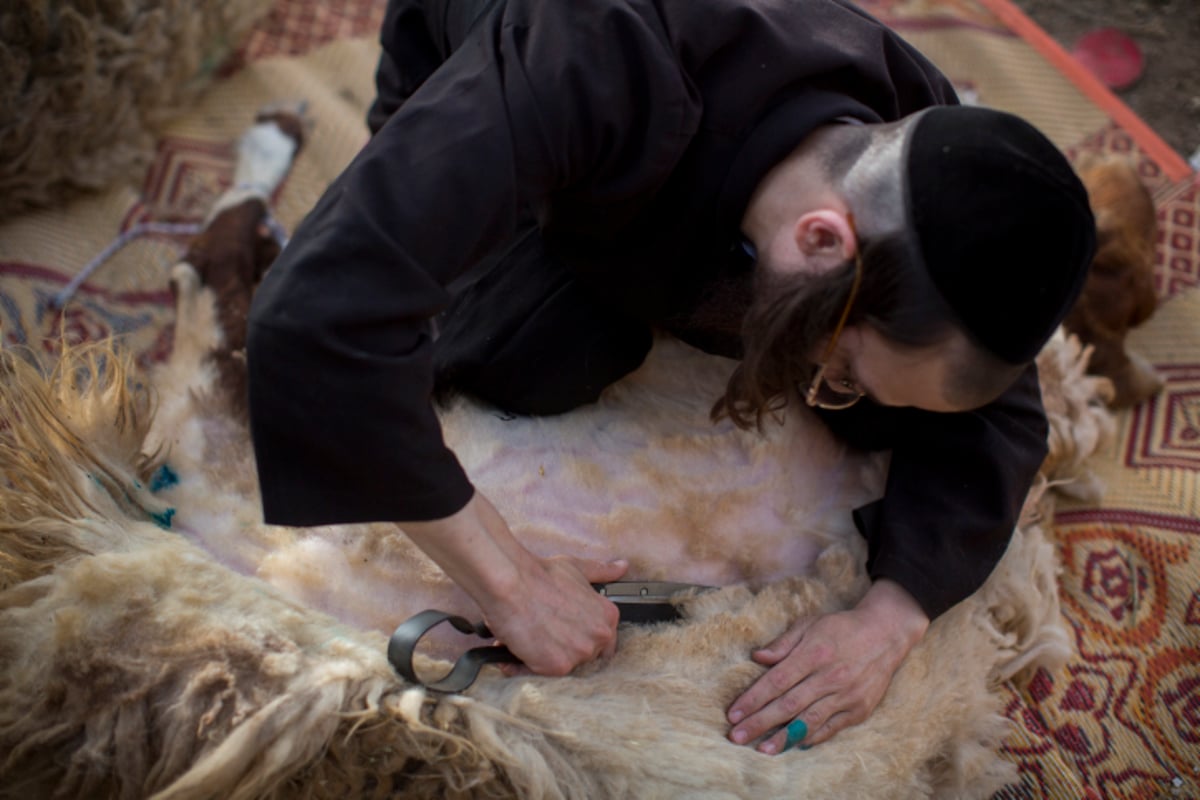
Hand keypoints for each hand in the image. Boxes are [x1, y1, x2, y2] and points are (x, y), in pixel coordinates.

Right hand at [400, 491, 627, 675]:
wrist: (512, 583)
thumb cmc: (540, 575)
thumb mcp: (577, 569)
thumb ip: (601, 571)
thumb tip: (621, 566)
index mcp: (607, 616)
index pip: (604, 643)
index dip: (581, 640)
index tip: (565, 636)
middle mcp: (599, 637)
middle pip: (584, 657)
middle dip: (563, 650)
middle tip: (542, 634)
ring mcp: (579, 654)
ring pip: (562, 667)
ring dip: (543, 658)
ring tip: (526, 638)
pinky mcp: (557, 667)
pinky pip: (540, 674)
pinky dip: (523, 666)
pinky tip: (514, 648)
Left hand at [726, 579, 928, 752]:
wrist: (886, 634)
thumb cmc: (841, 628)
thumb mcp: (810, 625)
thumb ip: (783, 643)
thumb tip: (757, 657)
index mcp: (813, 653)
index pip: (776, 681)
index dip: (753, 699)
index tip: (733, 714)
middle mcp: (829, 677)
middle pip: (788, 704)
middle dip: (760, 722)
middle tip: (737, 737)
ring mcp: (846, 695)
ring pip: (809, 720)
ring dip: (783, 737)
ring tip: (763, 749)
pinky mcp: (859, 709)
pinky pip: (831, 727)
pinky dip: (812, 737)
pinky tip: (794, 745)